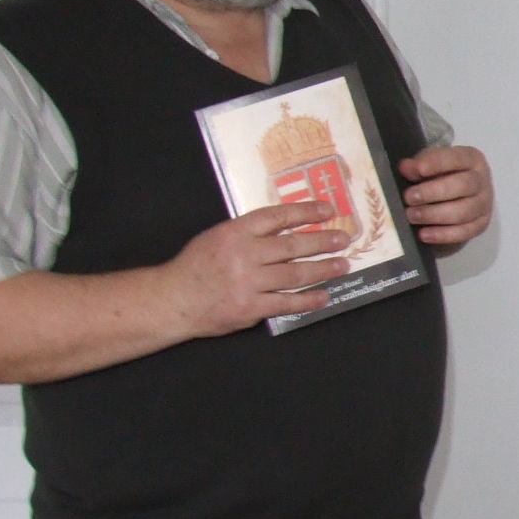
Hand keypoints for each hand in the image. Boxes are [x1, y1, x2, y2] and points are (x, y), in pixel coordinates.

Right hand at [167, 202, 349, 334]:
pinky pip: (286, 304)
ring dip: (323, 270)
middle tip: (344, 239)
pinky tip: (324, 296)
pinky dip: (308, 300)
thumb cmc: (196, 266)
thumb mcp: (218, 236)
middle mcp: (244, 255)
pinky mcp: (250, 308)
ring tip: (341, 265)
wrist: (173, 299)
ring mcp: (248, 283)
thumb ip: (250, 232)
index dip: (306, 212)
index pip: (278, 217)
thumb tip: (289, 227)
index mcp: (235, 232)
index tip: (328, 210)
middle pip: (292, 246)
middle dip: (322, 242)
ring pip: (295, 275)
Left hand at [397, 145, 494, 246]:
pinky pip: (465, 232)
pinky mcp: (481, 224)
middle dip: (433, 192)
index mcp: (472, 159)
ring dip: (435, 215)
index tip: (418, 169)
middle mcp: (482, 180)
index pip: (457, 159)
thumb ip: (417, 165)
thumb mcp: (428, 164)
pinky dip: (443, 235)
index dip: (438, 163)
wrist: (455, 193)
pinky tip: (424, 234)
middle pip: (463, 186)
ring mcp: (484, 204)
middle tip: (409, 198)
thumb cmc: (440, 174)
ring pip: (464, 212)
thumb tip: (406, 168)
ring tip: (412, 216)